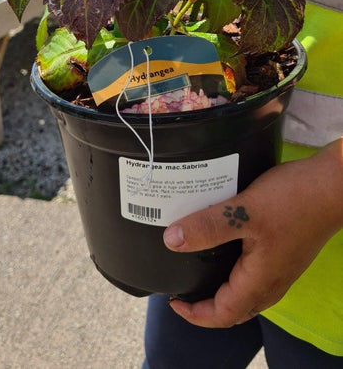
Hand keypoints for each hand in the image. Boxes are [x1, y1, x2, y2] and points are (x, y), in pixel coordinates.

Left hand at [164, 138, 342, 327]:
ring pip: (247, 292)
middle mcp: (273, 280)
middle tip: (184, 290)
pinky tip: (228, 245)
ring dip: (223, 289)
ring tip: (201, 269)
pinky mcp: (287, 250)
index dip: (194, 313)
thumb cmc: (295, 199)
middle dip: (207, 306)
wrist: (334, 185)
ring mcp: (282, 266)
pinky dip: (237, 271)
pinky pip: (258, 273)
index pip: (222, 314)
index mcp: (260, 280)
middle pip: (235, 309)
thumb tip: (172, 241)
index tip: (173, 301)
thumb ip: (208, 226)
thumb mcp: (244, 211)